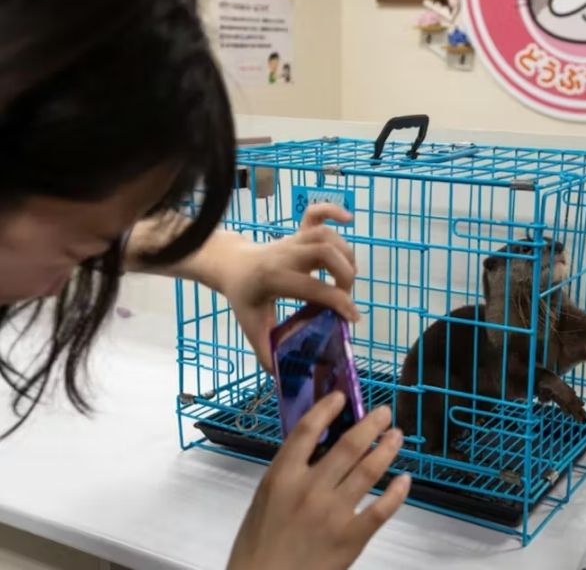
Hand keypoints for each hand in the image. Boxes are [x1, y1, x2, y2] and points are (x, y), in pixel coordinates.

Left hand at [218, 203, 360, 369]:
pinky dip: (333, 210)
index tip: (352, 318)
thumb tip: (282, 378)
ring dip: (346, 254)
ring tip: (348, 276)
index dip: (338, 302)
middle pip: (325, 252)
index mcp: (274, 278)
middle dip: (345, 275)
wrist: (230, 265)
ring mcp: (292, 239)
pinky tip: (349, 218)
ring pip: (326, 234)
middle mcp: (286, 254)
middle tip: (346, 296)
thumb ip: (267, 351)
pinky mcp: (297, 231)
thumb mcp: (252, 325)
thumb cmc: (244, 297)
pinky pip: (316, 213)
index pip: (313, 287)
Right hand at [228, 392, 410, 569]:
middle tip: (384, 412)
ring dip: (387, 449)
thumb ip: (291, 472)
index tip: (341, 396)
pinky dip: (397, 491)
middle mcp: (310, 489)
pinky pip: (382, 508)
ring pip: (369, 471)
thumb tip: (319, 446)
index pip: (307, 430)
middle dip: (371, 424)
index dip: (327, 408)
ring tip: (396, 436)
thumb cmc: (259, 543)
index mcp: (282, 477)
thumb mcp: (267, 498)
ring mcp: (333, 513)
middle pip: (348, 445)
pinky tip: (404, 479)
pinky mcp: (351, 538)